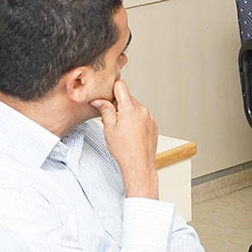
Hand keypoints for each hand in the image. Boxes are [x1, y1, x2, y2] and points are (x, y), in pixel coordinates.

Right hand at [92, 80, 159, 198]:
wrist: (139, 164)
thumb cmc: (124, 150)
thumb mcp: (109, 128)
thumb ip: (105, 110)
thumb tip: (98, 100)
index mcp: (130, 108)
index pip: (121, 86)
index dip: (112, 90)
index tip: (107, 98)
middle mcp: (142, 110)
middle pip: (128, 98)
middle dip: (119, 106)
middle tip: (113, 120)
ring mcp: (149, 117)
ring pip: (135, 108)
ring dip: (128, 114)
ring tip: (123, 130)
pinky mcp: (153, 124)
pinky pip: (142, 117)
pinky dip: (136, 121)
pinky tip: (131, 134)